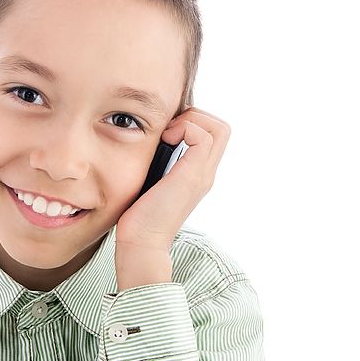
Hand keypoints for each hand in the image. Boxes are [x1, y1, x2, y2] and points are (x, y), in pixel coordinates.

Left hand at [114, 107, 230, 288]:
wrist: (141, 243)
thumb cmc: (139, 216)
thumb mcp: (151, 181)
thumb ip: (157, 164)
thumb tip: (148, 144)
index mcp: (197, 173)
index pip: (213, 134)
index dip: (192, 122)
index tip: (166, 133)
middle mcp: (206, 173)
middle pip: (221, 128)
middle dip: (194, 117)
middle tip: (168, 131)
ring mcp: (202, 174)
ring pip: (218, 128)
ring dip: (190, 121)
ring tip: (168, 136)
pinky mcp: (192, 176)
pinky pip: (203, 136)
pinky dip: (184, 129)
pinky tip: (165, 142)